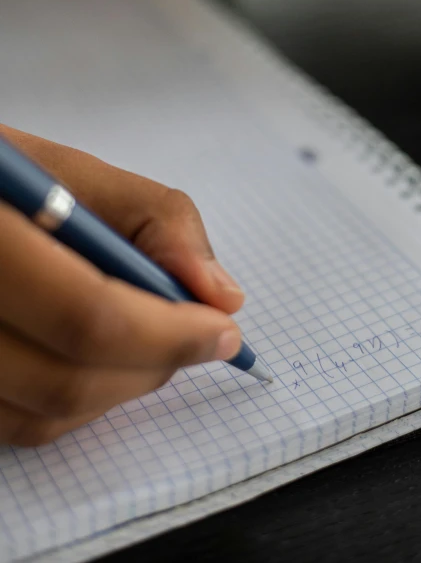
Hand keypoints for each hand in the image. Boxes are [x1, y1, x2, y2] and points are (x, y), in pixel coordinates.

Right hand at [0, 125, 243, 446]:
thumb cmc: (8, 182)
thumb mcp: (73, 173)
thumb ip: (156, 221)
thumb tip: (222, 295)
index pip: (88, 318)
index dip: (169, 334)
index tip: (223, 329)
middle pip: (67, 382)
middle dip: (155, 365)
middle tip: (200, 337)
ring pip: (45, 416)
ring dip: (122, 388)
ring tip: (150, 340)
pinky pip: (19, 424)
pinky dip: (78, 403)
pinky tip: (99, 357)